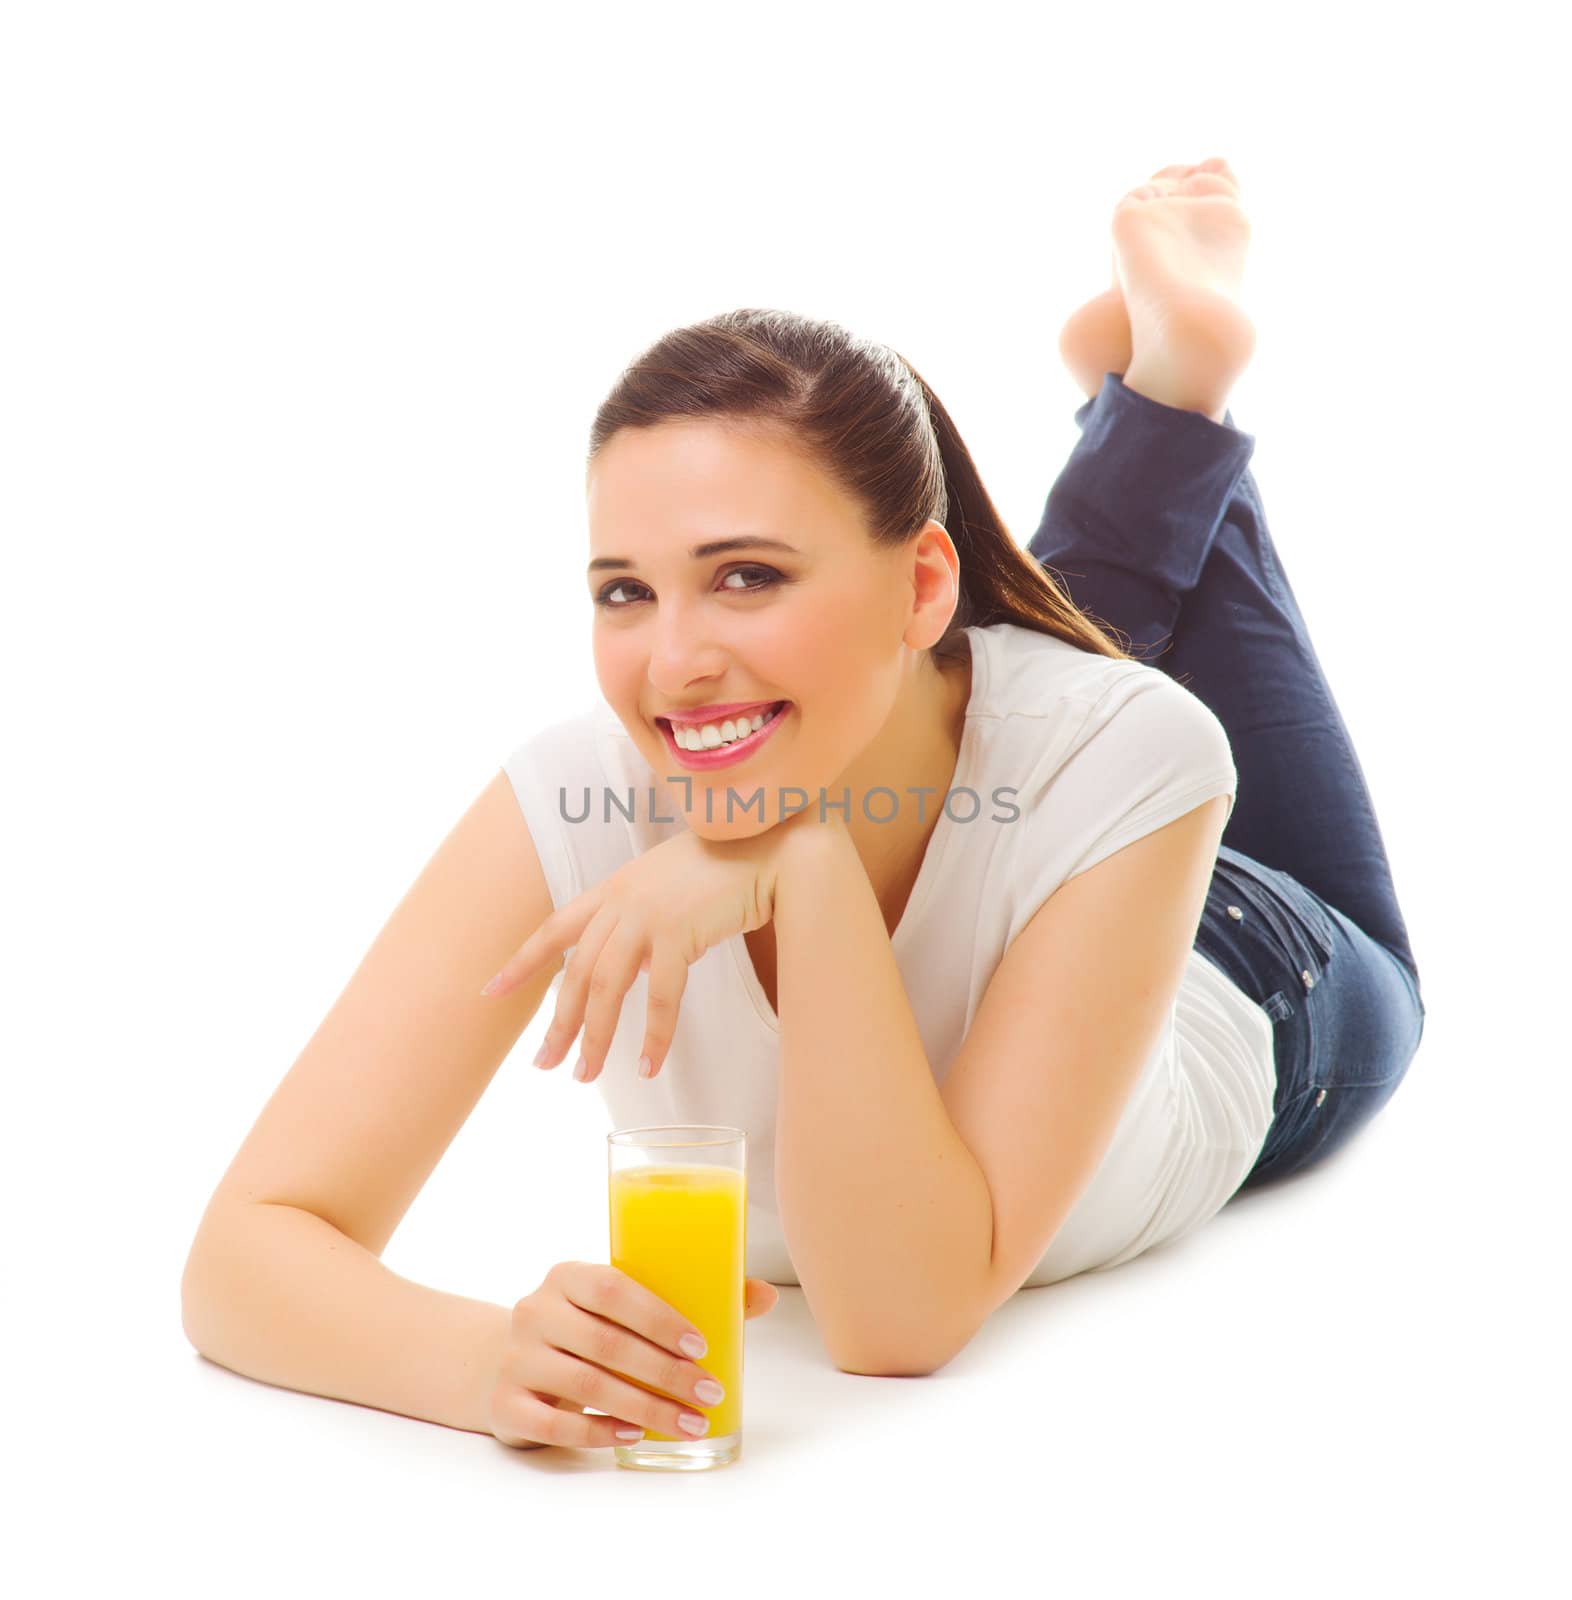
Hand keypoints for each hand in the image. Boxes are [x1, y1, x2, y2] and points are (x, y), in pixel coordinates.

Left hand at [480, 819, 795, 1081]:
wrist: (767, 847)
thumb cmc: (726, 867)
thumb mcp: (667, 888)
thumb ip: (642, 921)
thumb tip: (635, 968)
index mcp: (613, 889)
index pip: (554, 929)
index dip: (521, 963)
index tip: (490, 993)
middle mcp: (621, 902)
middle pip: (575, 972)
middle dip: (557, 1023)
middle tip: (544, 1064)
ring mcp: (647, 916)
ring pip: (605, 988)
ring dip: (595, 1037)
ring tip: (586, 1075)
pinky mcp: (679, 933)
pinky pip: (660, 996)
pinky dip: (653, 1034)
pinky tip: (647, 1065)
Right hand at [487, 1261, 779, 1450]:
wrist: (501, 1360)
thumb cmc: (581, 1328)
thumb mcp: (617, 1306)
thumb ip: (686, 1296)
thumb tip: (764, 1293)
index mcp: (568, 1275)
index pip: (612, 1288)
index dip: (657, 1317)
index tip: (700, 1345)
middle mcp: (536, 1310)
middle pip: (605, 1343)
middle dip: (664, 1373)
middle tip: (708, 1394)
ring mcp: (516, 1358)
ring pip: (585, 1385)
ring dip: (643, 1408)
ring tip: (686, 1423)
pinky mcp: (505, 1403)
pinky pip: (553, 1422)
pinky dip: (596, 1431)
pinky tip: (632, 1436)